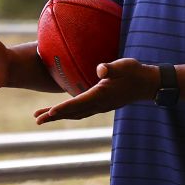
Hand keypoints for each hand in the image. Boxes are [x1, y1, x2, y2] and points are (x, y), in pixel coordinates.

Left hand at [32, 58, 156, 123]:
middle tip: (36, 119)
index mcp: (101, 95)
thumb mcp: (124, 66)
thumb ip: (112, 68)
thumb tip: (100, 69)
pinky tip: (63, 110)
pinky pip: (81, 111)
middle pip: (72, 112)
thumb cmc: (135, 72)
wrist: (148, 84)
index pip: (78, 103)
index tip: (49, 113)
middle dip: (54, 116)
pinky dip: (69, 112)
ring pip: (75, 113)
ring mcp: (100, 106)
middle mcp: (99, 104)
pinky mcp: (102, 104)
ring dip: (59, 116)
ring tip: (42, 117)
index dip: (63, 108)